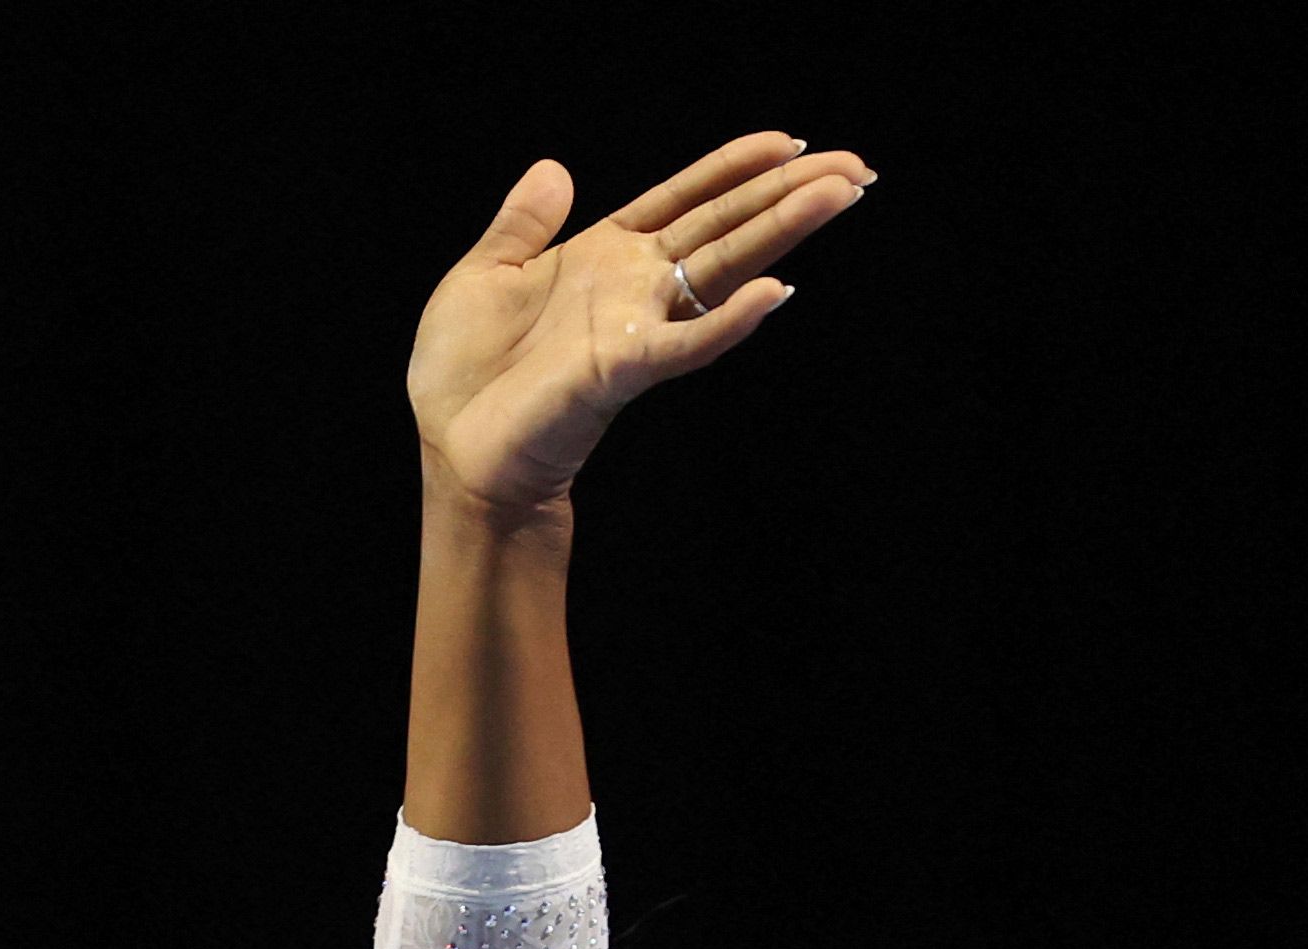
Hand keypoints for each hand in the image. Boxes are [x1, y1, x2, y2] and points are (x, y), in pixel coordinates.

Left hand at [405, 135, 871, 517]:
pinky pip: (685, 344)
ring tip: (837, 196)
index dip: (733, 168)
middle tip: (854, 166)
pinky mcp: (622, 371)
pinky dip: (728, 321)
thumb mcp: (481, 276)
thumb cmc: (463, 375)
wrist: (452, 448)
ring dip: (781, 232)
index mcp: (601, 255)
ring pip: (722, 269)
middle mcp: (631, 286)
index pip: (683, 200)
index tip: (788, 141)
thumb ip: (521, 224)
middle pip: (723, 226)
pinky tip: (772, 293)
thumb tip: (553, 168)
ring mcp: (634, 327)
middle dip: (786, 193)